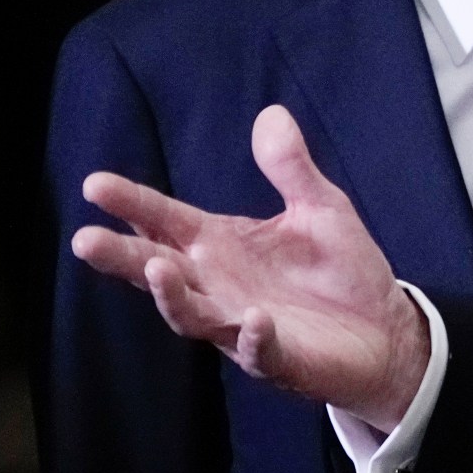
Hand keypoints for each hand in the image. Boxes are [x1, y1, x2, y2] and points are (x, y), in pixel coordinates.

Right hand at [73, 106, 429, 426]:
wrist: (386, 331)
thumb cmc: (342, 271)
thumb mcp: (321, 208)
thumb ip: (291, 168)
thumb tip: (272, 114)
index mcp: (220, 245)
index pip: (164, 220)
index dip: (132, 203)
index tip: (95, 185)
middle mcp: (218, 285)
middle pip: (158, 271)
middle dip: (123, 257)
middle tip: (86, 240)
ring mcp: (241, 325)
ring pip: (192, 315)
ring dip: (173, 296)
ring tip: (159, 269)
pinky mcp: (278, 358)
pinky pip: (259, 351)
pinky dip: (253, 337)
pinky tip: (255, 319)